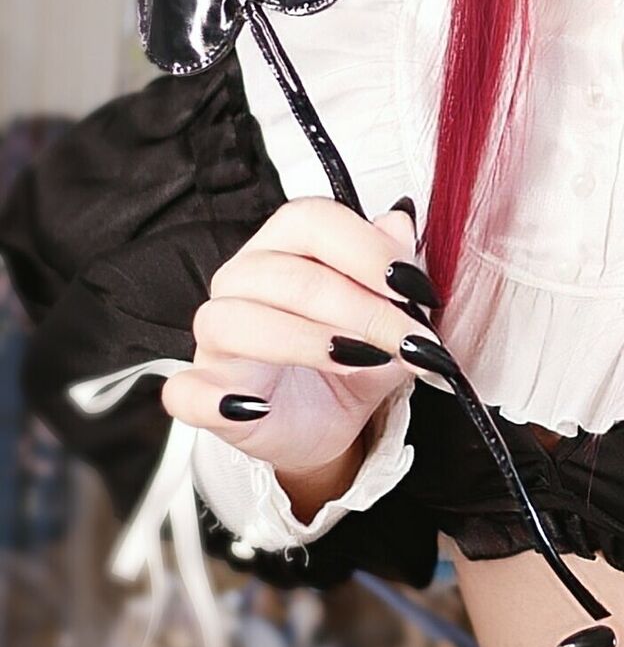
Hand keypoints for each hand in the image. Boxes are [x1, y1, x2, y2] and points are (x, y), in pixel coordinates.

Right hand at [160, 198, 431, 476]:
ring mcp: (215, 337)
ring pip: (237, 320)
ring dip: (304, 341)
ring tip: (358, 361)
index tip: (414, 289)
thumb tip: (400, 222)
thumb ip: (397, 274)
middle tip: (408, 340)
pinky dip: (215, 400)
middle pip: (287, 275)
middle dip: (360, 308)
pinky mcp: (201, 391)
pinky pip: (186, 390)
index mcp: (284, 248)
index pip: (311, 220)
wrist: (330, 426)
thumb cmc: (352, 362)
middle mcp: (241, 282)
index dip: (366, 249)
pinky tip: (257, 408)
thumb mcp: (391, 320)